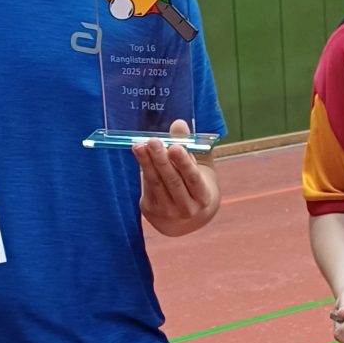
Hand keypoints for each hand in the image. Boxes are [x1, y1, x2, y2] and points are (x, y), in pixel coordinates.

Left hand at [132, 120, 218, 236]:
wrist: (187, 219)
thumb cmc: (196, 185)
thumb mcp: (201, 167)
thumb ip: (192, 145)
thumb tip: (179, 123)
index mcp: (203, 197)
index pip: (193, 179)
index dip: (184, 163)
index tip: (175, 147)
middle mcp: (186, 208)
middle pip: (172, 181)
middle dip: (161, 160)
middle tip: (153, 141)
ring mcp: (168, 211)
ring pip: (156, 183)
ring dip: (147, 163)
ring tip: (139, 145)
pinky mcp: (151, 211)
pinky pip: (147, 186)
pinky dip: (143, 168)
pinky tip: (139, 153)